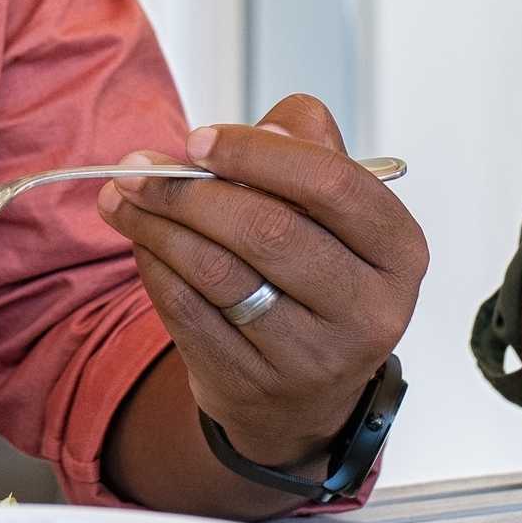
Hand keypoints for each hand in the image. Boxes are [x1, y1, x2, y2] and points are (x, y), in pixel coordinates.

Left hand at [101, 95, 428, 473]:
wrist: (302, 392)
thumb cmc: (315, 272)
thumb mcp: (332, 211)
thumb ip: (307, 149)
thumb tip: (263, 130)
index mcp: (399, 251)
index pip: (331, 184)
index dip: (257, 153)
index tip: (198, 139)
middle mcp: (368, 310)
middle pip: (268, 230)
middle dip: (188, 191)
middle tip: (137, 169)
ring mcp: (312, 357)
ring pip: (218, 272)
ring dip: (156, 225)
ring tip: (122, 197)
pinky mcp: (255, 384)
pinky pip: (187, 311)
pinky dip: (153, 267)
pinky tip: (141, 241)